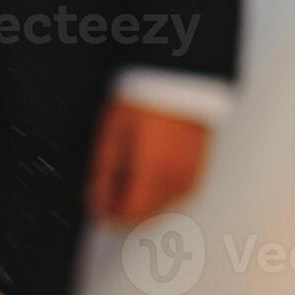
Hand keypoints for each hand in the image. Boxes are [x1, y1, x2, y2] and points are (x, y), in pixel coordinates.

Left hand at [87, 100, 209, 225]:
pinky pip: (172, 194)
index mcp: (153, 170)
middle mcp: (176, 179)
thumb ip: (104, 171)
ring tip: (125, 169)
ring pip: (159, 207)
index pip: (129, 213)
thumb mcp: (112, 131)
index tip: (96, 202)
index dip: (109, 213)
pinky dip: (155, 191)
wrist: (181, 80)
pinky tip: (144, 169)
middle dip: (122, 206)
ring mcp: (191, 176)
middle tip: (107, 184)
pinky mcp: (198, 171)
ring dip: (139, 199)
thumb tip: (97, 198)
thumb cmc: (145, 100)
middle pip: (145, 215)